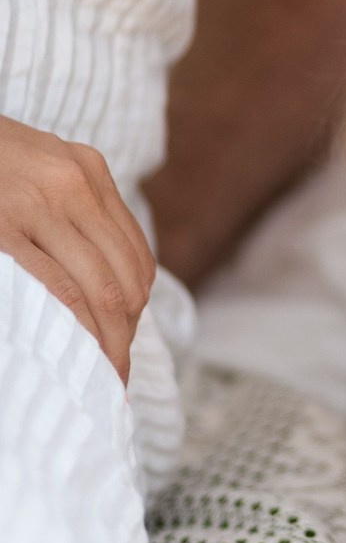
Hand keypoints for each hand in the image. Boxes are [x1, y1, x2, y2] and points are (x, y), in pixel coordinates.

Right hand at [0, 115, 154, 381]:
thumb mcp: (36, 168)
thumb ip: (71, 211)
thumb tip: (106, 284)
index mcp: (88, 170)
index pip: (135, 255)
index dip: (136, 308)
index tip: (124, 342)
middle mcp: (74, 183)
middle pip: (124, 278)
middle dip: (124, 334)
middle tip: (114, 374)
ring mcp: (37, 204)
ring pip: (97, 288)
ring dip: (104, 340)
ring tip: (98, 373)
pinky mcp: (2, 229)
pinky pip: (54, 287)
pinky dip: (73, 326)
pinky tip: (72, 352)